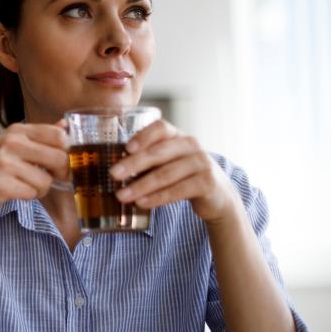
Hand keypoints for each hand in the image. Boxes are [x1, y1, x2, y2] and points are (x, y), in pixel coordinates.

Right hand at [0, 122, 68, 224]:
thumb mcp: (14, 147)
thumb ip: (41, 136)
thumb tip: (66, 124)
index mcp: (17, 130)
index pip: (59, 135)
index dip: (68, 153)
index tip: (62, 164)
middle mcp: (10, 142)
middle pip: (59, 157)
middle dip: (59, 174)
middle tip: (49, 179)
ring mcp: (2, 162)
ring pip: (46, 180)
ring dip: (40, 189)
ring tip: (23, 186)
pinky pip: (31, 193)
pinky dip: (27, 197)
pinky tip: (14, 192)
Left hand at [110, 120, 238, 223]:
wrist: (217, 194)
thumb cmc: (182, 175)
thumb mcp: (167, 162)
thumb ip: (147, 160)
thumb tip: (114, 169)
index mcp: (177, 136)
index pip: (160, 128)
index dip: (143, 136)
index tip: (126, 148)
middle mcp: (190, 145)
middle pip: (159, 152)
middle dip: (133, 164)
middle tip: (113, 174)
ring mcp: (201, 162)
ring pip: (166, 173)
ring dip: (141, 186)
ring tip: (122, 196)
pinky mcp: (207, 182)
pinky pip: (178, 190)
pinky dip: (158, 197)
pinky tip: (141, 203)